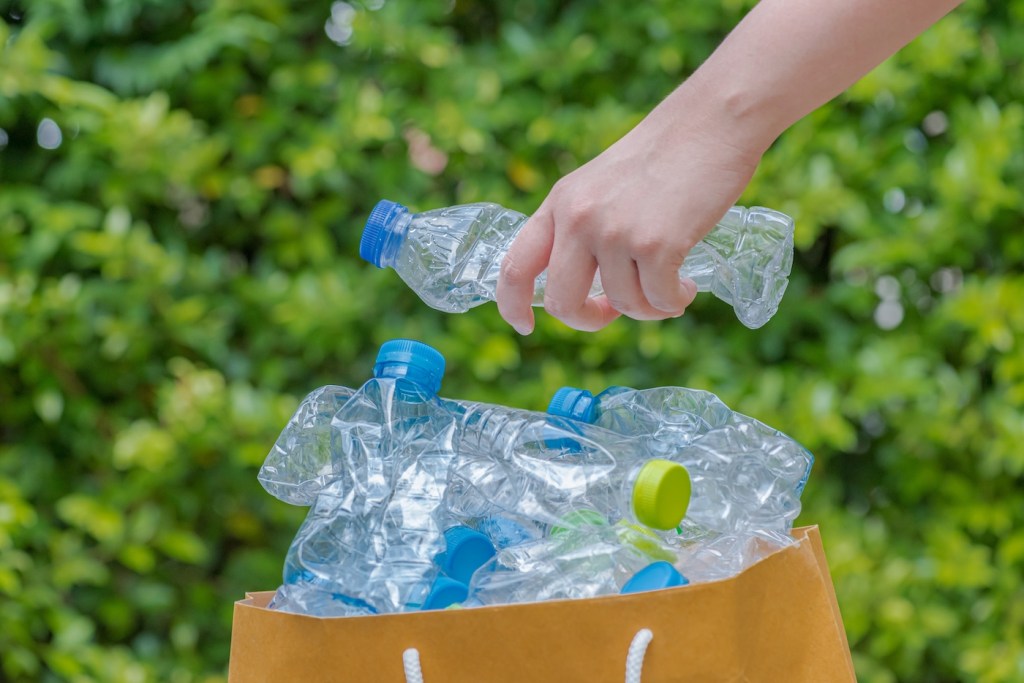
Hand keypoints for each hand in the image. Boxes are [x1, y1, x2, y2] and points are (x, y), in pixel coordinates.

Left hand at [496, 86, 763, 333]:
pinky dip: (675, 302)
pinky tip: (686, 286)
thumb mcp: (601, 186)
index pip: (516, 266)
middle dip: (589, 320)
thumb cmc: (663, 158)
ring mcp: (615, 231)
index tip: (525, 326)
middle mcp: (578, 218)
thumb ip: (582, 229)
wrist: (711, 122)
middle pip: (562, 302)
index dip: (511, 305)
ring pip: (622, 304)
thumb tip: (587, 293)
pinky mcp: (656, 243)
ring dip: (649, 307)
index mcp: (559, 203)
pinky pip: (659, 301)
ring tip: (671, 286)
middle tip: (613, 314)